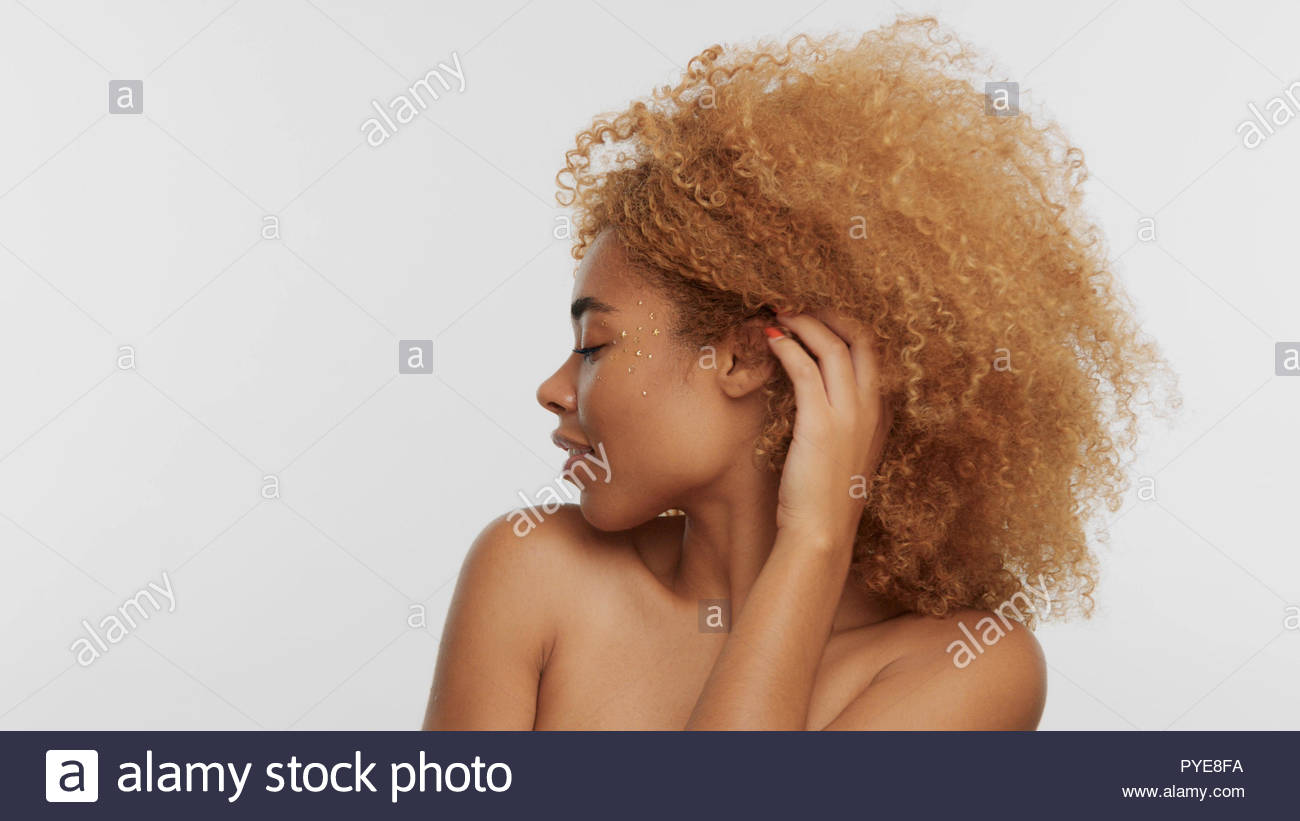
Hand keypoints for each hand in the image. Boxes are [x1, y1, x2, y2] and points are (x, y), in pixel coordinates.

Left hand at [764, 310, 890, 554]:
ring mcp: (850, 415)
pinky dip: (787, 347)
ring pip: (833, 347)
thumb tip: (816, 401)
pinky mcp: (821, 423)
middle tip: (798, 303)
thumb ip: (840, 426)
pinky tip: (770, 340)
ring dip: (803, 323)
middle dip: (829, 313)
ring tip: (778, 313)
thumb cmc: (824, 500)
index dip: (845, 326)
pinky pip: (805, 370)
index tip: (818, 315)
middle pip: (860, 339)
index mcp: (879, 415)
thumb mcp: (842, 456)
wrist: (822, 535)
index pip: (872, 352)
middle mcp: (871, 408)